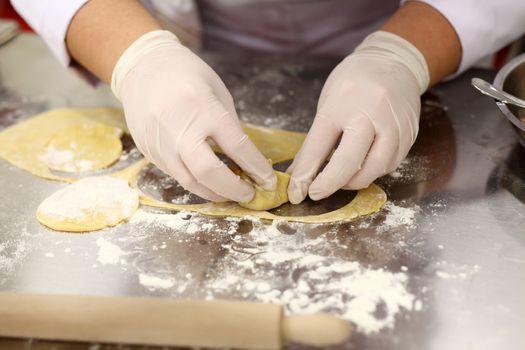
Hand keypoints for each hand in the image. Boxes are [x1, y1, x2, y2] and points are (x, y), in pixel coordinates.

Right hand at [112, 31, 275, 202]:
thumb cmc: (187, 74)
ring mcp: (160, 143)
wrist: (142, 67)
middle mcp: (180, 129)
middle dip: (233, 190)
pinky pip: (176, 175)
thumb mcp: (217, 91)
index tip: (268, 181)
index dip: (256, 168)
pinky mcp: (149, 152)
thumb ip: (229, 125)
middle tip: (249, 195)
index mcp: (204, 108)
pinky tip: (209, 183)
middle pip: (209, 173)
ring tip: (231, 194)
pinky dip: (196, 182)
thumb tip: (243, 159)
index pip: (236, 147)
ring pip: (190, 182)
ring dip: (214, 193)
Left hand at [287, 31, 428, 202]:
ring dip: (354, 181)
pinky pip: (391, 163)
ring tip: (341, 178)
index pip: (319, 146)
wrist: (394, 60)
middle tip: (317, 193)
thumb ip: (316, 141)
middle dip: (331, 184)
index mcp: (341, 103)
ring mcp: (393, 124)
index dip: (306, 174)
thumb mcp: (328, 103)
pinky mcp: (410, 133)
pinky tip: (363, 167)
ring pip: (374, 168)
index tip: (298, 192)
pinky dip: (373, 171)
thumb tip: (299, 174)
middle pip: (349, 161)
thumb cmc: (353, 82)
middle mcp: (370, 113)